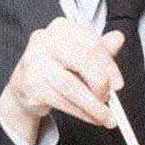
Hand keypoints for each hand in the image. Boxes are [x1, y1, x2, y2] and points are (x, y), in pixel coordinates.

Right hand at [0, 17, 124, 144]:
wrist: (26, 85)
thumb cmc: (57, 66)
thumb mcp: (81, 54)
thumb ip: (100, 48)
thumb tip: (118, 38)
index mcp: (62, 27)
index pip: (92, 43)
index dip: (109, 66)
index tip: (118, 84)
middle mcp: (45, 40)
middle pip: (82, 61)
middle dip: (101, 84)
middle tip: (110, 98)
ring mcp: (34, 61)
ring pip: (71, 85)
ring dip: (92, 105)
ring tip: (105, 116)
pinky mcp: (30, 84)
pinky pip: (61, 100)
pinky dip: (80, 112)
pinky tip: (90, 117)